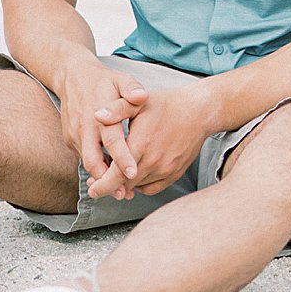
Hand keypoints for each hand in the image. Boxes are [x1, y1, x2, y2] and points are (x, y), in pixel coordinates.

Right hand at [55, 54, 149, 200]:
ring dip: (102, 177)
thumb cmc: (103, 80)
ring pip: (87, 163)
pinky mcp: (69, 139)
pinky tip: (109, 174)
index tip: (133, 173)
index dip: (122, 158)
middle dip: (108, 180)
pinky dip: (96, 168)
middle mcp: (84, 128)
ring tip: (121, 190)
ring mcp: (74, 135)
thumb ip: (132, 88)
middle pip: (93, 162)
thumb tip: (143, 96)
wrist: (72, 76)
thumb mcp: (120, 79)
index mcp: (100, 114)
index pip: (111, 140)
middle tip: (125, 194)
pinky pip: (83, 158)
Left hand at [101, 82, 218, 197]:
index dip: (102, 185)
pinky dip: (141, 186)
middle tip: (96, 186)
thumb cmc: (167, 104)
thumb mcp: (139, 102)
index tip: (92, 189)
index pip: (116, 175)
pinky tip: (134, 177)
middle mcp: (153, 161)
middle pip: (125, 185)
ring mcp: (165, 169)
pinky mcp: (174, 173)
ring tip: (113, 180)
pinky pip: (153, 188)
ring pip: (138, 187)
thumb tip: (97, 115)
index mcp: (141, 145)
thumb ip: (116, 109)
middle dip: (109, 187)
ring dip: (125, 187)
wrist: (199, 111)